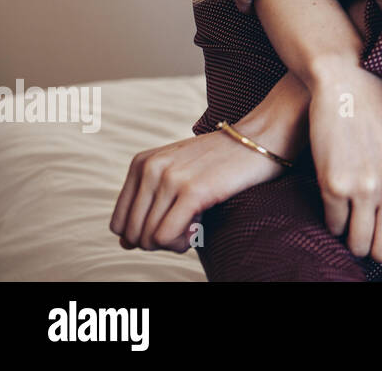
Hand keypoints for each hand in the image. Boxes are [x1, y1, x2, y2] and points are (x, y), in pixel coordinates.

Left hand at [110, 132, 287, 253]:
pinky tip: (199, 228)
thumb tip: (126, 243)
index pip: (119, 222)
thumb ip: (150, 201)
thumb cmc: (224, 160)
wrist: (262, 137)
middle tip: (185, 230)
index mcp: (141, 163)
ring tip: (195, 228)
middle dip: (157, 242)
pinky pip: (166, 236)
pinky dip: (180, 243)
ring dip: (172, 244)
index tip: (172, 225)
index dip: (143, 235)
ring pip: (148, 238)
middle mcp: (151, 168)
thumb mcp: (178, 171)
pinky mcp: (193, 190)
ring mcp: (170, 178)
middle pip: (132, 234)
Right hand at [307, 65, 381, 274]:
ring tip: (353, 219)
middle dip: (376, 252)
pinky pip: (333, 226)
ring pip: (357, 245)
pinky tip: (337, 201)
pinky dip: (333, 221)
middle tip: (370, 237)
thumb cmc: (380, 128)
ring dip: (353, 239)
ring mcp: (364, 188)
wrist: (349, 91)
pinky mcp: (333, 184)